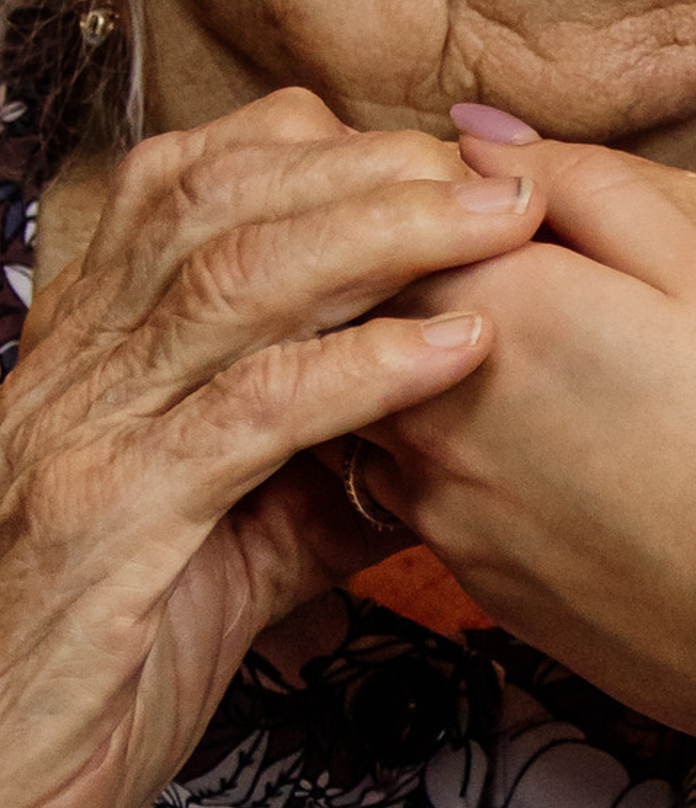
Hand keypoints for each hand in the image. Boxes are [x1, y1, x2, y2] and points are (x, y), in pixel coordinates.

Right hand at [0, 89, 540, 807]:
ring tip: (502, 224)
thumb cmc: (106, 658)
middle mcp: (81, 365)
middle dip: (377, 168)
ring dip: (387, 233)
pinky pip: (245, 413)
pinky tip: (454, 350)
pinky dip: (360, 368)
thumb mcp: (231, 534)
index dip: (329, 149)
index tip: (452, 158)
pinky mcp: (108, 523)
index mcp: (103, 347)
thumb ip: (323, 463)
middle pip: (225, 200)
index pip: (199, 181)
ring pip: (234, 278)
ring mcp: (87, 436)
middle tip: (502, 176)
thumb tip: (444, 421)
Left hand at [366, 131, 695, 740]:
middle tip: (528, 277)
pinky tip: (541, 445)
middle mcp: (436, 393)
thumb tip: (474, 131)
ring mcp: (433, 489)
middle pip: (364, 298)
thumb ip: (584, 186)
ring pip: (372, 390)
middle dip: (419, 270)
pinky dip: (444, 442)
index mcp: (505, 298)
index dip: (441, 188)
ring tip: (538, 361)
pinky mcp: (454, 563)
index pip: (398, 205)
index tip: (506, 201)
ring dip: (420, 358)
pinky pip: (403, 477)